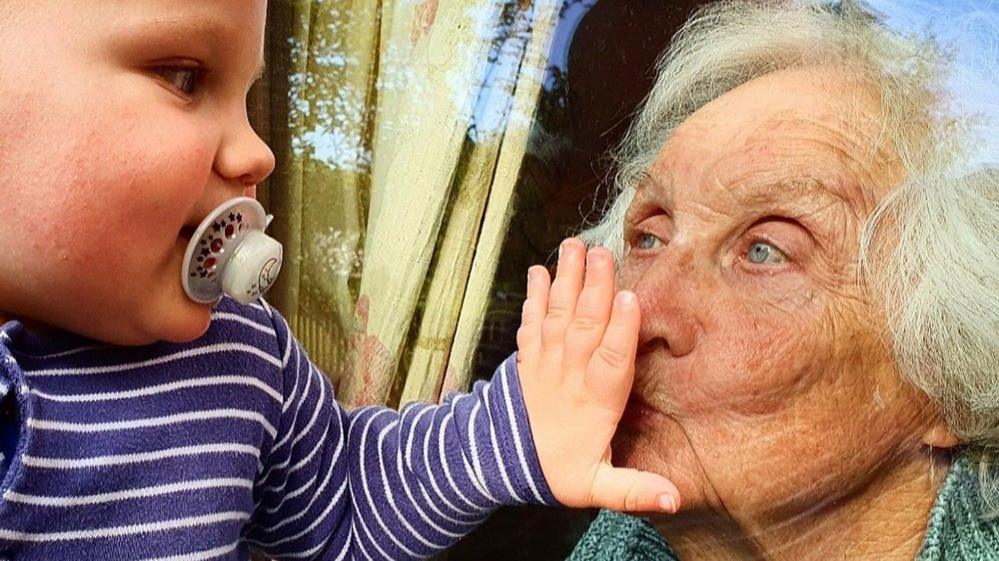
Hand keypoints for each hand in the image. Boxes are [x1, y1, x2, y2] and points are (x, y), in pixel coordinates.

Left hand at [516, 237, 679, 512]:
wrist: (502, 465)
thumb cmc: (559, 471)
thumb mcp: (597, 487)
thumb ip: (634, 490)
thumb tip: (674, 500)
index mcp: (594, 402)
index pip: (610, 362)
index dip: (621, 331)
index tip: (631, 299)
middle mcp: (569, 376)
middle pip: (584, 327)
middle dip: (595, 289)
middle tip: (603, 254)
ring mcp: (545, 362)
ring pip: (558, 316)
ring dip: (566, 280)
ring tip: (573, 246)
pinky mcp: (527, 356)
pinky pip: (530, 322)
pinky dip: (533, 296)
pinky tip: (538, 270)